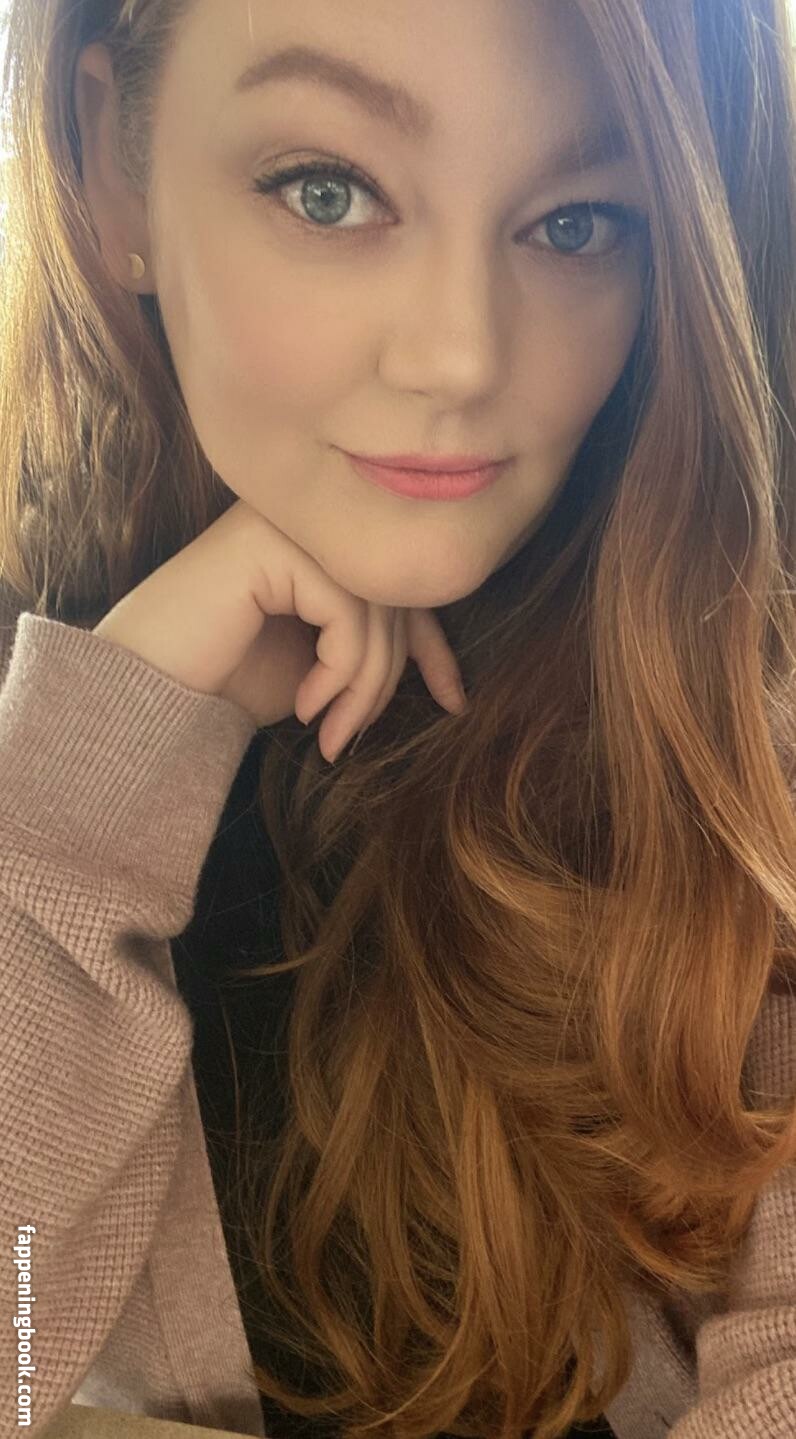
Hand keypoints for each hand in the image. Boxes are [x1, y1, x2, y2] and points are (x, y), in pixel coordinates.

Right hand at [92, 498, 466, 761]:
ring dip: (361, 692)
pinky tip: (306, 708)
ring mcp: (286, 525)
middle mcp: (305, 520)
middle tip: (350, 739)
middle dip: (388, 682)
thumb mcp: (317, 664)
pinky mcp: (272, 547)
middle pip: (392, 599)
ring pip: (375, 612)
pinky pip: (347, 615)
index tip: (456, 703)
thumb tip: (443, 669)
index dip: (434, 647)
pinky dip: (338, 674)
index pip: (399, 587)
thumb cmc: (224, 680)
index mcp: (318, 541)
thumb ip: (367, 645)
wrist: (143, 691)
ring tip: (331, 738)